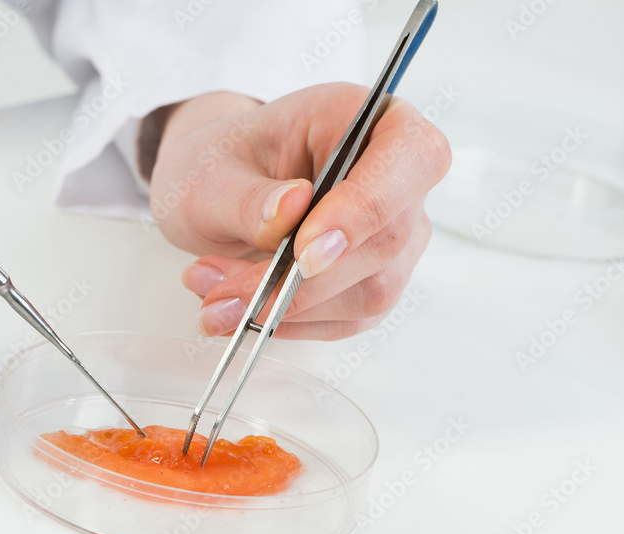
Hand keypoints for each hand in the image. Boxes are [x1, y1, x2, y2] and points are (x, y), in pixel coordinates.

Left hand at [148, 85, 449, 339]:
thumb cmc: (222, 163)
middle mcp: (398, 180)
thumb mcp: (212, 171)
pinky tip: (237, 309)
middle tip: (220, 287)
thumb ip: (249, 196)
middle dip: (299, 279)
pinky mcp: (372, 283)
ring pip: (369, 293)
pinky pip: (343, 320)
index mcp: (371, 120)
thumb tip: (291, 208)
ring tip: (212, 294)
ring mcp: (394, 237)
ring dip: (285, 307)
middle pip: (387, 241)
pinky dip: (285, 323)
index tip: (305, 252)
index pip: (412, 157)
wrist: (213, 191)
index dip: (365, 209)